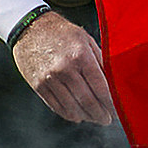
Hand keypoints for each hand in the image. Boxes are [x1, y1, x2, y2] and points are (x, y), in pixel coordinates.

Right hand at [12, 10, 116, 125]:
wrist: (29, 27)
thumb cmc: (63, 33)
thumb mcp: (86, 40)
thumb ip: (100, 61)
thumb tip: (115, 83)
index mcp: (81, 56)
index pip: (101, 88)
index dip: (111, 103)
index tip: (118, 111)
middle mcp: (65, 69)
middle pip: (88, 101)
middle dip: (101, 114)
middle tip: (107, 119)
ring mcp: (50, 79)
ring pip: (73, 108)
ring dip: (87, 117)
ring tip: (95, 118)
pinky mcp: (38, 86)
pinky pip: (57, 106)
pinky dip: (69, 114)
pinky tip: (78, 115)